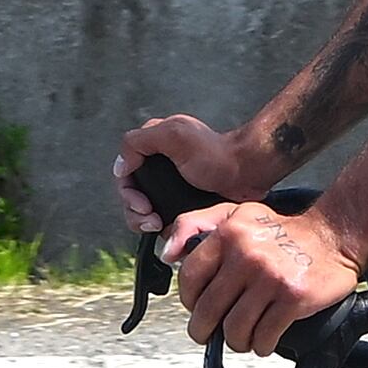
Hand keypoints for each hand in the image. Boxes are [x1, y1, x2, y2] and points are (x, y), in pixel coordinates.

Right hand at [114, 115, 273, 231]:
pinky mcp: (181, 204)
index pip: (124, 175)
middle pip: (131, 196)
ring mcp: (169, 188)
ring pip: (143, 212)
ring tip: (158, 226)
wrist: (246, 172)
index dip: (128, 193)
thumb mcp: (174, 136)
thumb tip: (121, 167)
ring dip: (144, 223)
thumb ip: (140, 142)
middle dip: (135, 212)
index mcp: (153, 148)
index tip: (143, 204)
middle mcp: (159, 168)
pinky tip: (169, 231)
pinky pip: (162, 220)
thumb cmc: (216, 153)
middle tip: (152, 219)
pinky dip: (161, 228)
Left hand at [163, 199, 361, 356]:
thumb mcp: (237, 214)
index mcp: (229, 234)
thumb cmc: (285, 230)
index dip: (189, 300)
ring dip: (236, 341)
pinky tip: (264, 339)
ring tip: (242, 337)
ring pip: (235, 329)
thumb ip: (196, 225)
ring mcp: (270, 278)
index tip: (196, 307)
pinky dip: (261, 345)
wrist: (335, 235)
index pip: (190, 277)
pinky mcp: (292, 298)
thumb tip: (168, 253)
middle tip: (211, 334)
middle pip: (209, 310)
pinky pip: (264, 336)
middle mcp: (247, 255)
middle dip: (205, 330)